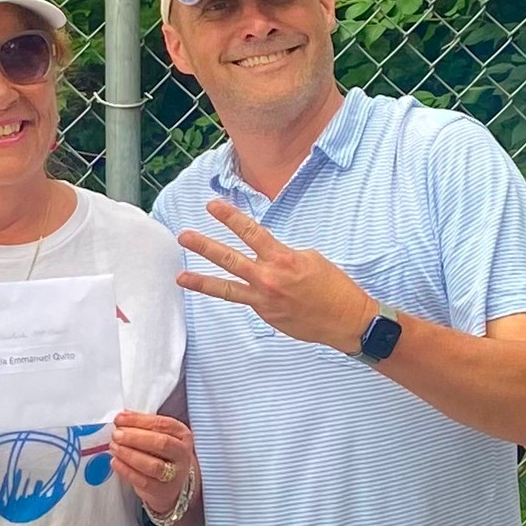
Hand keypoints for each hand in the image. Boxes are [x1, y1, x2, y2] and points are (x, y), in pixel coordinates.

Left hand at [110, 412, 197, 514]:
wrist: (171, 482)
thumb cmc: (161, 453)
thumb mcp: (157, 435)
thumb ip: (141, 425)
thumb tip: (121, 417)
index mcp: (182, 434)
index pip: (161, 424)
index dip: (138, 420)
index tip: (119, 419)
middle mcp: (182, 453)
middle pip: (161, 443)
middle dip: (134, 438)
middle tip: (116, 435)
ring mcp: (175, 474)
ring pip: (153, 465)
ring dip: (129, 454)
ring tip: (114, 447)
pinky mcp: (162, 490)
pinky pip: (143, 481)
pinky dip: (126, 471)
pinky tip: (115, 462)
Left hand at [176, 199, 376, 352]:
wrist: (344, 319)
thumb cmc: (333, 286)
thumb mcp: (310, 259)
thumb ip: (282, 255)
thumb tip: (265, 256)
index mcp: (283, 258)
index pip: (250, 232)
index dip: (229, 217)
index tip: (212, 206)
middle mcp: (269, 278)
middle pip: (229, 259)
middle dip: (204, 247)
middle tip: (184, 237)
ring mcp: (263, 299)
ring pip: (226, 288)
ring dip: (201, 281)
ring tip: (180, 277)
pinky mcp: (264, 314)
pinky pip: (243, 300)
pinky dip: (234, 293)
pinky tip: (221, 290)